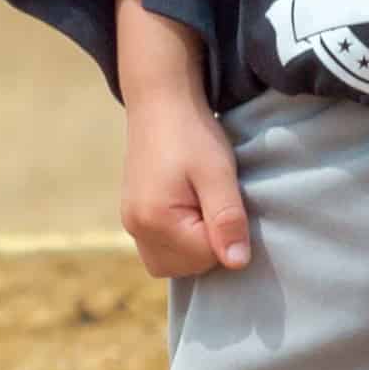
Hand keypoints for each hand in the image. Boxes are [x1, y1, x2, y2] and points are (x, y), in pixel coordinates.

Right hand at [120, 97, 250, 275]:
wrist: (160, 102)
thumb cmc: (191, 133)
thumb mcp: (218, 173)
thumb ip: (227, 219)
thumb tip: (237, 263)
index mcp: (155, 220)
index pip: (206, 257)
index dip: (226, 233)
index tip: (225, 197)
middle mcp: (136, 228)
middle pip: (187, 267)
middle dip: (209, 243)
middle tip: (213, 199)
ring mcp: (131, 224)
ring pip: (172, 264)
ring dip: (194, 246)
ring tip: (202, 206)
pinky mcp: (133, 216)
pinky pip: (159, 250)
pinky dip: (179, 241)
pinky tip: (190, 210)